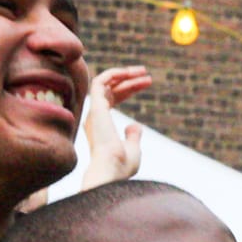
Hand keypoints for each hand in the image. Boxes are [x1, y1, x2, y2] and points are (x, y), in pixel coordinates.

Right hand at [81, 66, 149, 188]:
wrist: (111, 171)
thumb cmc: (122, 166)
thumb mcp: (132, 149)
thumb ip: (132, 136)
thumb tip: (135, 126)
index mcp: (100, 127)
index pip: (111, 99)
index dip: (128, 90)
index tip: (147, 83)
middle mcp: (94, 118)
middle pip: (110, 90)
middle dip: (129, 81)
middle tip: (148, 76)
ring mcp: (94, 112)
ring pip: (105, 84)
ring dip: (124, 75)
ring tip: (144, 71)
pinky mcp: (96, 107)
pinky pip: (99, 82)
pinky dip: (113, 74)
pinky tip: (129, 72)